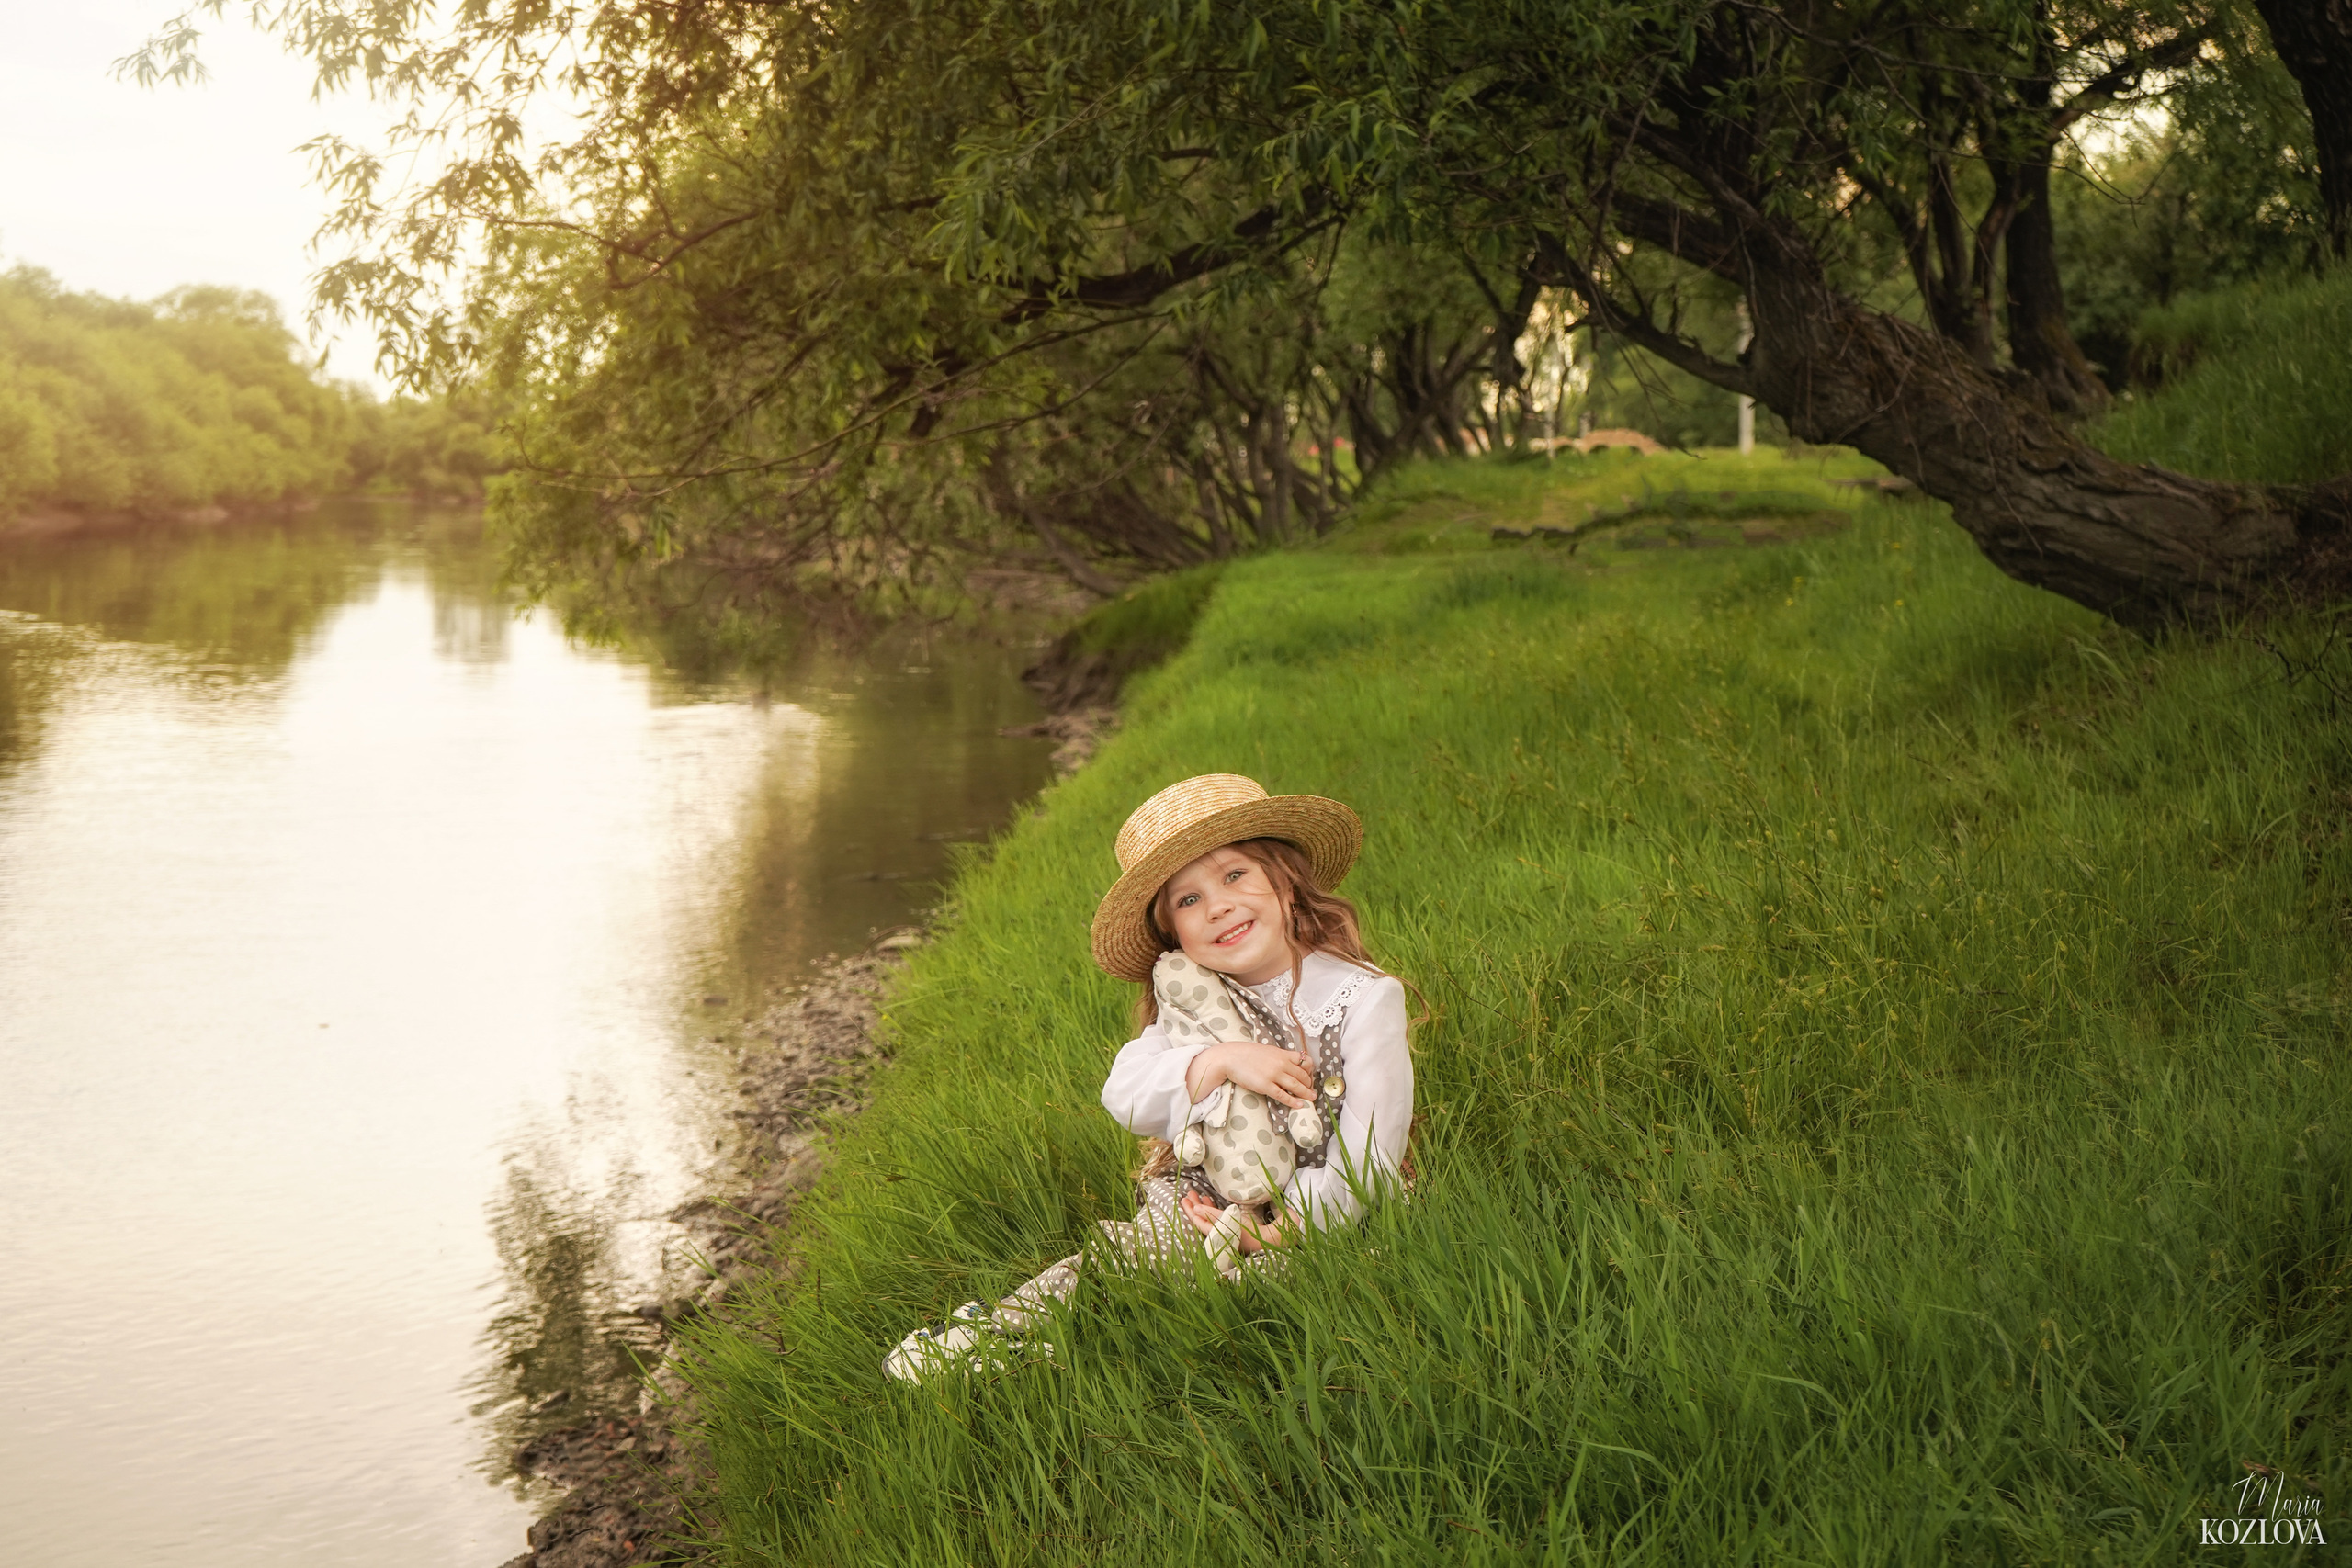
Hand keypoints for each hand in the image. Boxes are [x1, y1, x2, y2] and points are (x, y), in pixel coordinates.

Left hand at [1179, 1191, 1285, 1253]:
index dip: (1190, 1210)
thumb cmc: (1248, 1230)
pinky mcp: (1233, 1229)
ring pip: (1210, 1218)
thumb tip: (1195, 1209)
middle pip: (1203, 1219)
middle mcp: (1218, 1234)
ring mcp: (1225, 1232)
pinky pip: (1219, 1218)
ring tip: (1200, 1195)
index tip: (1184, 1198)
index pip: (1198, 1222)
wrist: (1268, 1240)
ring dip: (1205, 1206)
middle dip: (1196, 1205)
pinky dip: (1214, 1209)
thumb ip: (1212, 1214)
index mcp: (1215, 1234)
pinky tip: (1212, 1201)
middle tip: (1190, 1193)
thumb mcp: (1228, 1219)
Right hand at [1186, 1041, 1314, 1106]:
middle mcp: (1281, 1063)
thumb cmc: (1246, 1054)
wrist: (1230, 1058)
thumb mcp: (1267, 1051)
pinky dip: (1293, 1101)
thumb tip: (1289, 1064)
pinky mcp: (1265, 1085)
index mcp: (1282, 1054)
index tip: (1310, 1076)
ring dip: (1306, 1094)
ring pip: (1296, 1086)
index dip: (1310, 1071)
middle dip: (1309, 1085)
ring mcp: (1274, 1075)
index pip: (1304, 1061)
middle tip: (1311, 1091)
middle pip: (1302, 1076)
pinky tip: (1299, 1105)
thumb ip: (1279, 1057)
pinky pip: (1283, 1095)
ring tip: (1311, 1099)